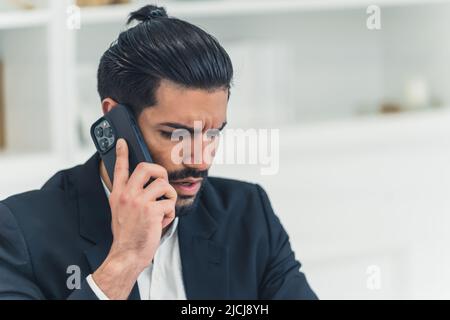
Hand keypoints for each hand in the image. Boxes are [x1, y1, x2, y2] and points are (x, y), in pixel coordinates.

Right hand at [92, 138, 176, 298]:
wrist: (127, 254)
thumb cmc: (127, 233)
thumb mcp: (119, 211)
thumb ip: (128, 196)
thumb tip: (145, 185)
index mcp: (118, 194)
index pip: (119, 168)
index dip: (121, 153)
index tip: (122, 142)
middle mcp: (127, 195)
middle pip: (146, 168)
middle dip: (160, 172)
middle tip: (162, 183)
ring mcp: (139, 202)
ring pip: (164, 186)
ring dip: (169, 198)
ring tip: (163, 210)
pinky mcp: (152, 211)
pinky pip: (170, 203)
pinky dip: (170, 214)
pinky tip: (162, 221)